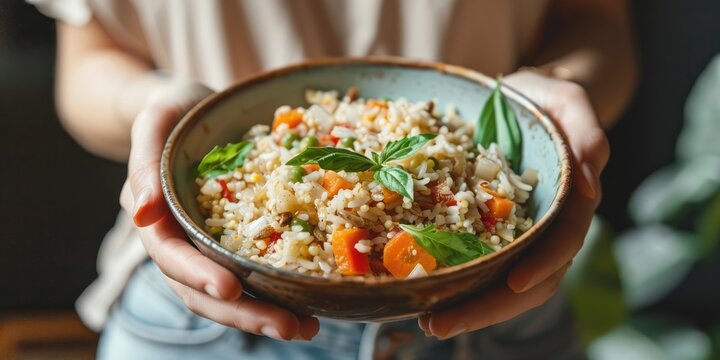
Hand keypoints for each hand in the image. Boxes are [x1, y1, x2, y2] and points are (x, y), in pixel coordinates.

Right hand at [119, 82, 319, 340]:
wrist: (194, 109)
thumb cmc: (175, 110)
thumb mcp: (157, 120)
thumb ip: (144, 162)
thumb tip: (141, 215)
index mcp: (157, 218)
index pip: (172, 256)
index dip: (199, 275)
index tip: (231, 289)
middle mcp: (180, 241)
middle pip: (202, 291)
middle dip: (244, 313)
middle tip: (290, 326)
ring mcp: (207, 247)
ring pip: (228, 294)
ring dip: (264, 315)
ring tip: (307, 328)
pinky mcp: (234, 244)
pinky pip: (251, 276)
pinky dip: (275, 295)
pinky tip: (309, 307)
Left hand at [419, 70, 608, 338]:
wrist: (521, 99)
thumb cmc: (544, 99)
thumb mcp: (568, 100)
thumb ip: (586, 132)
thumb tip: (591, 182)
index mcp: (569, 202)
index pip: (561, 244)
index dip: (541, 266)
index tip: (513, 284)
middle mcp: (545, 227)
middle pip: (529, 282)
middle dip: (489, 307)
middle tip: (440, 324)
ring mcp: (518, 233)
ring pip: (503, 284)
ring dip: (470, 308)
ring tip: (428, 323)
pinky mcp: (489, 230)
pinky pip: (480, 265)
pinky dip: (459, 285)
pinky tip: (427, 295)